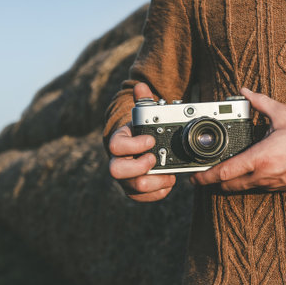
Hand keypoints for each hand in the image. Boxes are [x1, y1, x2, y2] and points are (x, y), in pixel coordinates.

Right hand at [108, 83, 175, 201]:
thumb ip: (143, 102)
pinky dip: (158, 193)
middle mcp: (118, 162)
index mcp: (118, 142)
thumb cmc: (140, 133)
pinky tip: (168, 183)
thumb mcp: (141, 117)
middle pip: (116, 171)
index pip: (117, 146)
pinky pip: (141, 198)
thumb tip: (141, 86)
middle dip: (138, 167)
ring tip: (169, 175)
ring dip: (153, 183)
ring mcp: (125, 178)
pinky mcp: (134, 191)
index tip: (151, 140)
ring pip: (132, 188)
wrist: (137, 149)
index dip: (134, 145)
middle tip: (155, 159)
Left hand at [190, 88, 285, 191]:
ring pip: (240, 189)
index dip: (206, 177)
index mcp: (261, 158)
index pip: (225, 172)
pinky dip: (242, 184)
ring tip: (216, 175)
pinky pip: (253, 189)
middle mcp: (263, 175)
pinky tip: (240, 174)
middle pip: (227, 186)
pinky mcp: (277, 188)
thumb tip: (245, 92)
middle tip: (200, 177)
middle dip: (211, 183)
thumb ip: (261, 103)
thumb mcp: (284, 115)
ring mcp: (270, 184)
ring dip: (226, 184)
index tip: (194, 177)